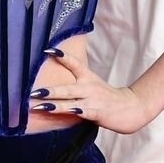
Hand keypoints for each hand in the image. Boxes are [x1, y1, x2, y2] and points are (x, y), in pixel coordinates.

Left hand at [29, 58, 152, 134]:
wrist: (131, 108)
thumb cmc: (107, 98)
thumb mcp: (93, 86)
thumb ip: (76, 85)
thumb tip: (55, 86)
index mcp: (88, 77)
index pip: (74, 63)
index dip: (61, 56)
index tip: (46, 50)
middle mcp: (88, 86)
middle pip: (66, 87)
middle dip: (49, 90)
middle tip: (32, 90)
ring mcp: (92, 99)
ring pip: (69, 100)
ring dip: (53, 103)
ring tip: (37, 104)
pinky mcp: (95, 112)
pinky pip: (79, 112)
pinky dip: (69, 112)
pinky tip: (60, 112)